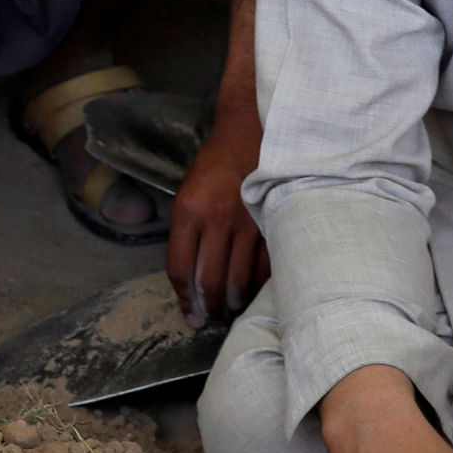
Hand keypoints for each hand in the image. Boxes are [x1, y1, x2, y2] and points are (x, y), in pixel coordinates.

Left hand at [165, 96, 267, 327]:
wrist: (250, 132)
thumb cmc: (214, 165)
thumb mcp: (188, 192)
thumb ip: (186, 232)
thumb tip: (190, 278)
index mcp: (188, 211)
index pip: (180, 268)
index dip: (182, 297)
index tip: (187, 312)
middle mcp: (216, 220)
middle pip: (210, 281)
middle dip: (208, 308)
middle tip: (209, 320)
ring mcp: (247, 223)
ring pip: (239, 280)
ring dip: (233, 303)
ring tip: (229, 311)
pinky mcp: (271, 224)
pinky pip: (264, 268)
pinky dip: (257, 286)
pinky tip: (252, 293)